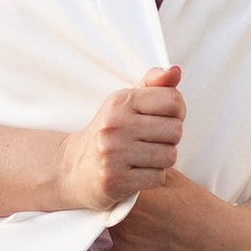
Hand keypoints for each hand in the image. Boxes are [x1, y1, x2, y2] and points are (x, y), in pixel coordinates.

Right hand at [56, 65, 183, 211]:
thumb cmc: (109, 132)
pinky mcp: (115, 179)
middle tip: (151, 141)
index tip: (165, 119)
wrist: (73, 168)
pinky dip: (152, 177)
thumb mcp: (126, 103)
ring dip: (162, 160)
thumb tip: (175, 70)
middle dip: (169, 139)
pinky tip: (137, 172)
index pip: (173, 101)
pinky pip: (157, 177)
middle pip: (175, 130)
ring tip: (144, 157)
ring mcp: (113, 153)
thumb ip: (154, 84)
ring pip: (169, 156)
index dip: (177, 112)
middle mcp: (115, 124)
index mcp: (120, 101)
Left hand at [97, 170, 250, 250]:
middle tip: (117, 195)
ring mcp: (126, 249)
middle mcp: (126, 226)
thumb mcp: (173, 178)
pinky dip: (109, 245)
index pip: (109, 183)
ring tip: (128, 215)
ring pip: (103, 228)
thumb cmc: (200, 206)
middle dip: (108, 199)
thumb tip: (125, 158)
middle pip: (103, 206)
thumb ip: (144, 169)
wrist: (221, 242)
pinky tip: (123, 236)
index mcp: (136, 201)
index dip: (111, 180)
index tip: (114, 176)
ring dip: (109, 220)